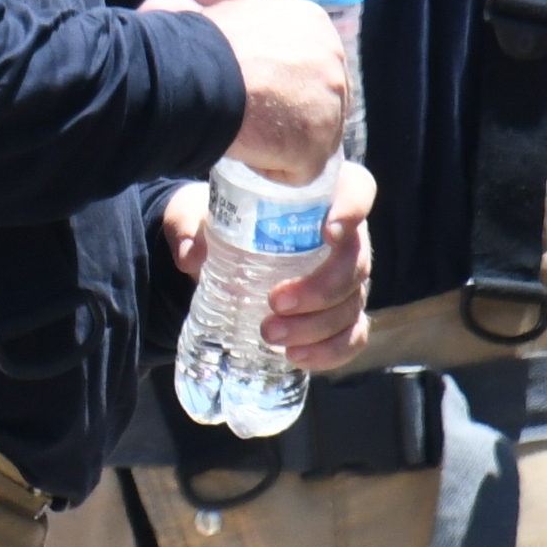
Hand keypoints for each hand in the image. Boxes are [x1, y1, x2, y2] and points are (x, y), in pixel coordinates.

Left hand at [160, 164, 375, 368]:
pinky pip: (352, 336)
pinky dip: (330, 352)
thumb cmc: (222, 222)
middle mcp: (344, 238)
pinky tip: (296, 357)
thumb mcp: (196, 213)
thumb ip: (188, 226)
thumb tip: (191, 256)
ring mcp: (346, 280)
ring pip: (352, 303)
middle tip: (274, 303)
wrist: (222, 256)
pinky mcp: (340, 316)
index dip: (353, 208)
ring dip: (316, 327)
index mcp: (319, 198)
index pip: (358, 190)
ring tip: (270, 336)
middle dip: (320, 288)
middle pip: (356, 262)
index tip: (328, 232)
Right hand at [195, 0, 346, 183]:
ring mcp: (331, 101)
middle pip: (321, 103)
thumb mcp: (240, 21)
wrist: (195, 77)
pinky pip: (301, 170)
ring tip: (247, 135)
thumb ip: (260, 35)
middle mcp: (333, 57)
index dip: (285, 90)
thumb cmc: (200, 51)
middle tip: (253, 119)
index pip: (313, 69)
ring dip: (282, 144)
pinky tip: (249, 153)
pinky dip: (273, 169)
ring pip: (314, 138)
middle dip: (292, 117)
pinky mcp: (318, 142)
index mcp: (313, 23)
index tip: (258, 96)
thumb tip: (246, 47)